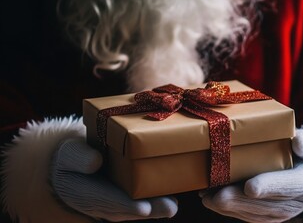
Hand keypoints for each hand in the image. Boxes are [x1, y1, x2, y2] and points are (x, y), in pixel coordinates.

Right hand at [50, 138, 177, 220]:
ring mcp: (113, 205)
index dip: (125, 204)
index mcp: (83, 193)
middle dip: (148, 209)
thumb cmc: (72, 159)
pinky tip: (172, 197)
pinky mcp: (124, 200)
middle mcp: (101, 204)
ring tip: (172, 205)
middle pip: (126, 209)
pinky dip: (154, 201)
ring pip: (135, 209)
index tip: (142, 208)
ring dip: (155, 208)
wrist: (72, 169)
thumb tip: (96, 161)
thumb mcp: (70, 153)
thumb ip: (79, 157)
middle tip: (168, 208)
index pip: (106, 201)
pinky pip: (140, 203)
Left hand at [200, 128, 302, 221]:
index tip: (250, 187)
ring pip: (254, 213)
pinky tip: (212, 199)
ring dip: (229, 206)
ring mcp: (283, 213)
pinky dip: (229, 209)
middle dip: (239, 201)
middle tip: (216, 195)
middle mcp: (297, 203)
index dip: (269, 186)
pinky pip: (249, 216)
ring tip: (207, 196)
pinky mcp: (270, 217)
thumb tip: (298, 142)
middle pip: (265, 204)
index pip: (290, 185)